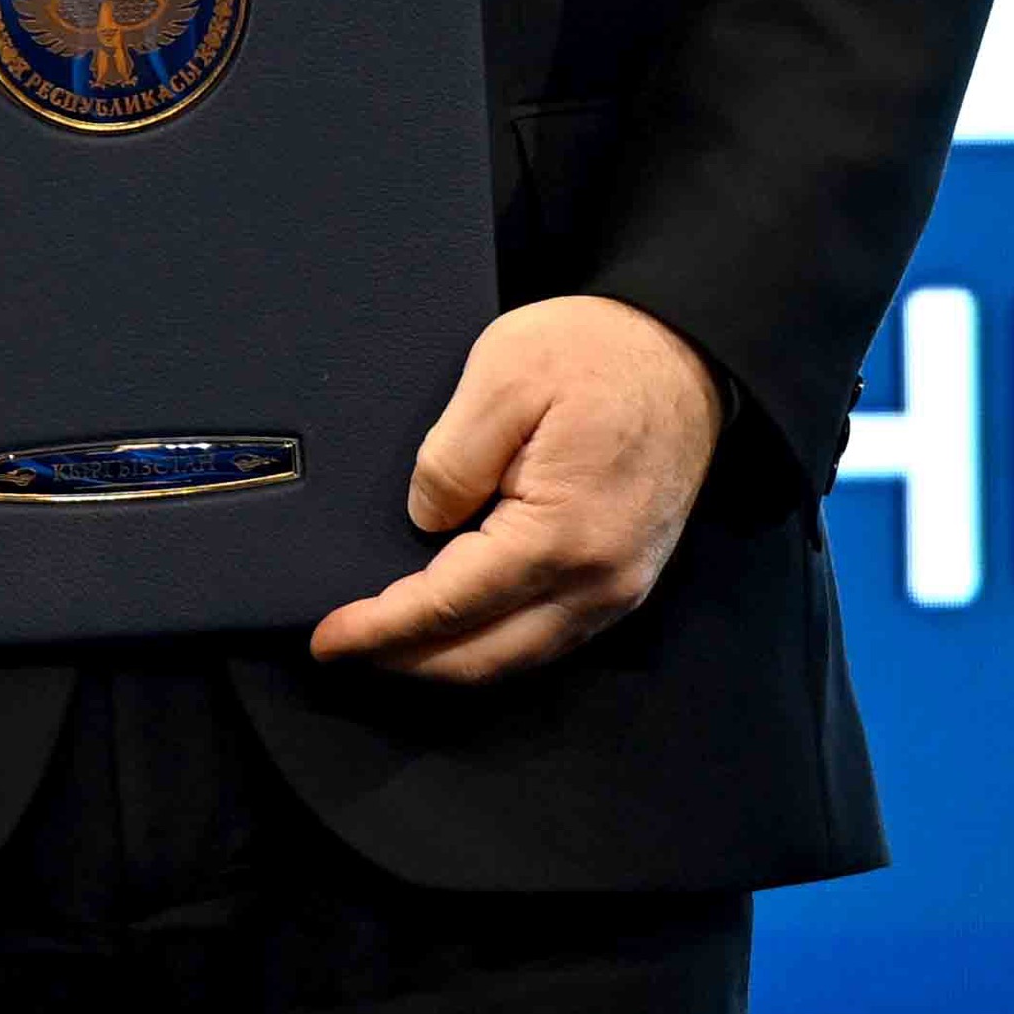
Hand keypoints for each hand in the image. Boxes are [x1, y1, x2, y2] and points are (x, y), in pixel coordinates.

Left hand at [308, 294, 721, 680]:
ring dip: (449, 659)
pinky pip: (550, 635)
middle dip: (407, 662)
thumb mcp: (504, 376)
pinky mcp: (625, 578)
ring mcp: (619, 588)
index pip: (449, 607)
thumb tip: (423, 523)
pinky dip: (494, 642)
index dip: (382, 629)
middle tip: (343, 651)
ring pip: (520, 656)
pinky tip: (456, 626)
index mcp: (560, 536)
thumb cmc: (597, 351)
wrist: (685, 351)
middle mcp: (598, 582)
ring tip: (388, 645)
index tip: (329, 640)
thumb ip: (451, 459)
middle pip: (485, 656)